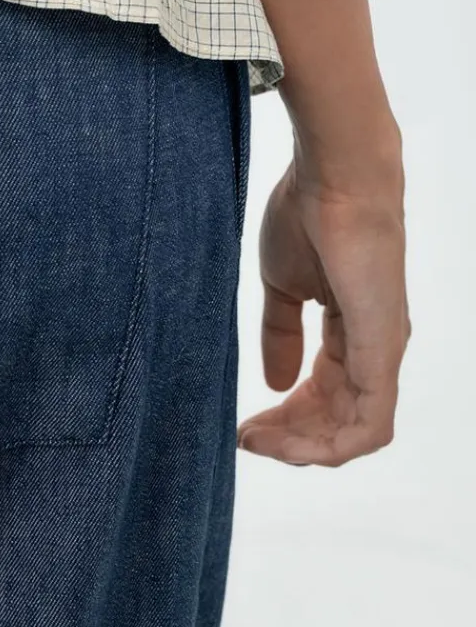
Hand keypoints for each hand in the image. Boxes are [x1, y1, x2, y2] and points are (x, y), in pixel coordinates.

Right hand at [237, 146, 409, 466]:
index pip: (324, 394)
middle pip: (337, 421)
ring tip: (257, 442)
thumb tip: (274, 383)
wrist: (334, 178)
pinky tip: (287, 442)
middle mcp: (374, 349)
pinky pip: (369, 426)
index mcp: (351, 332)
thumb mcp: (283, 285)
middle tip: (244, 438)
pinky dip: (329, 446)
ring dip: (302, 447)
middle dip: (288, 438)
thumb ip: (280, 334)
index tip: (243, 424)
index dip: (285, 418)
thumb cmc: (309, 215)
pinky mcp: (382, 353)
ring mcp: (382, 353)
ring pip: (352, 433)